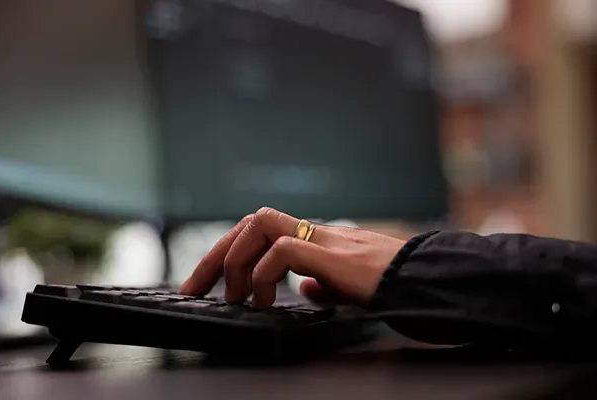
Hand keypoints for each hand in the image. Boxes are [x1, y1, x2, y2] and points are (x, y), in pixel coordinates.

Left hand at [180, 207, 405, 307]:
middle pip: (251, 222)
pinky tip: (264, 302)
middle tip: (194, 287)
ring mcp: (324, 240)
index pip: (261, 230)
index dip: (229, 252)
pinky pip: (283, 251)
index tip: (208, 282)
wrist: (429, 281)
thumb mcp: (350, 287)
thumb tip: (302, 289)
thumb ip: (324, 283)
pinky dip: (263, 275)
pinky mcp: (334, 255)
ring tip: (235, 297)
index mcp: (317, 240)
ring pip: (259, 224)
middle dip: (216, 254)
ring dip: (235, 261)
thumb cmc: (396, 285)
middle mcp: (316, 233)